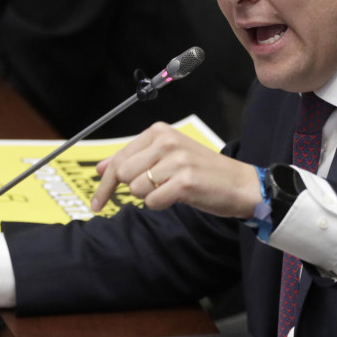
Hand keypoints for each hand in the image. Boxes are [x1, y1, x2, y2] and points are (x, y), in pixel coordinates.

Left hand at [91, 122, 261, 218]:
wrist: (239, 183)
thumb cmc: (202, 171)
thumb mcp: (166, 157)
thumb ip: (133, 159)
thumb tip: (100, 168)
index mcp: (159, 132)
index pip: (118, 158)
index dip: (104, 184)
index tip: (97, 203)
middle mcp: (166, 142)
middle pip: (122, 174)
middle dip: (128, 190)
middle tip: (150, 192)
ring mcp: (176, 161)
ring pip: (136, 189)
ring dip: (150, 196)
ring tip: (171, 188)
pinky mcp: (184, 182)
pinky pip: (152, 202)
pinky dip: (161, 205)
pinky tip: (177, 196)